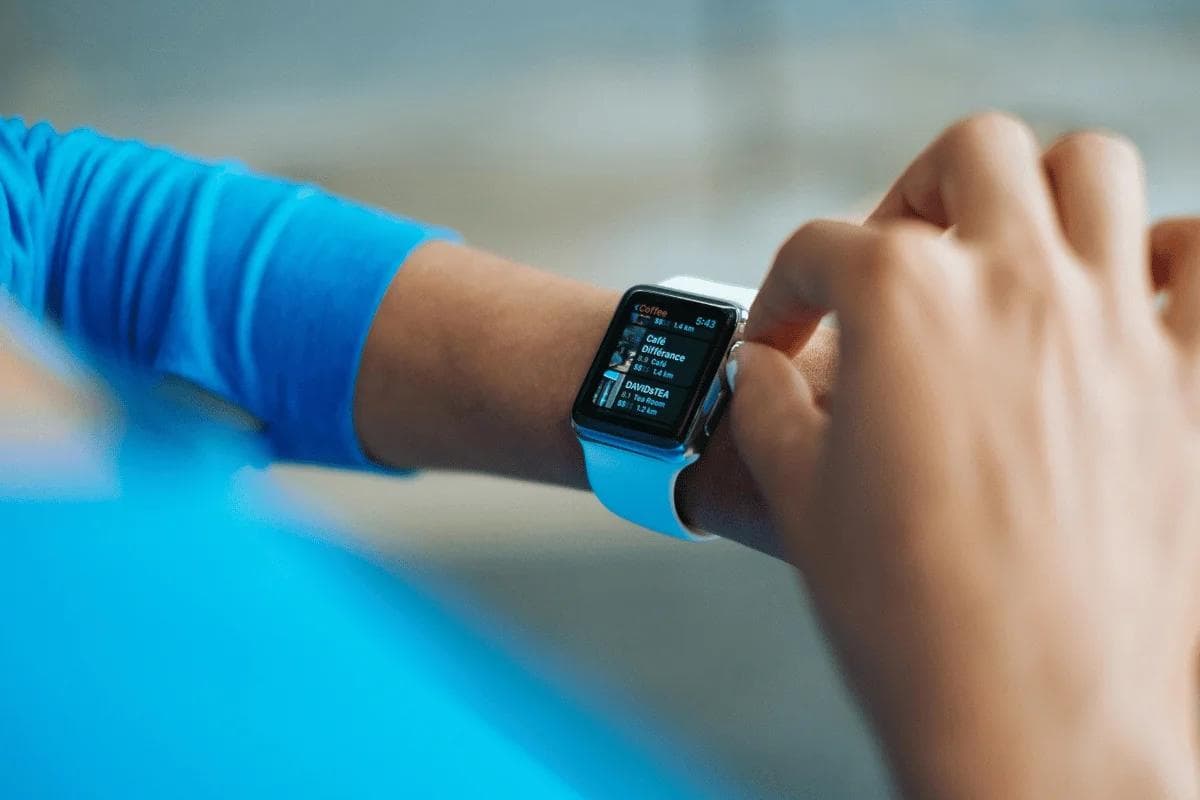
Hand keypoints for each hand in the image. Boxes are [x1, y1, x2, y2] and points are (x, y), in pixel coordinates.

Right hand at [729, 113, 1199, 797]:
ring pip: (1094, 167)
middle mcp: (1014, 283)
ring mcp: (1115, 322)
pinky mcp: (1193, 380)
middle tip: (899, 258)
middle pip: (970, 154)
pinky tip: (1123, 299)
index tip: (781, 340)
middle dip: (918, 192)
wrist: (1033, 723)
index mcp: (900, 302)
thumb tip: (761, 372)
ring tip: (1006, 255)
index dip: (784, 294)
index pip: (820, 252)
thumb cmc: (905, 616)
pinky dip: (1166, 256)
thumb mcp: (796, 494)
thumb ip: (769, 404)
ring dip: (1039, 193)